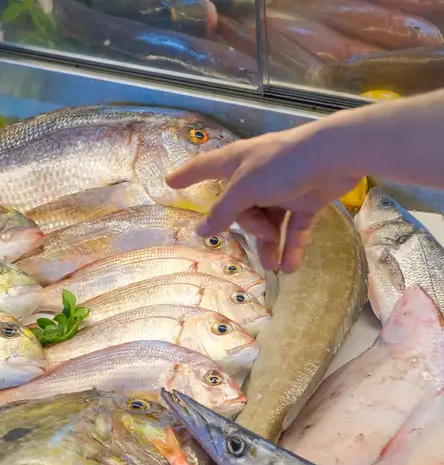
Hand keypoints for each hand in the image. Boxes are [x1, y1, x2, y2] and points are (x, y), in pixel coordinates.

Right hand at [166, 127, 359, 272]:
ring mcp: (282, 188)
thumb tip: (200, 231)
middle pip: (241, 208)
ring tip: (275, 266)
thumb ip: (224, 211)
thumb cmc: (283, 165)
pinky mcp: (306, 199)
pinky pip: (294, 227)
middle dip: (250, 228)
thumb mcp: (246, 189)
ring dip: (270, 245)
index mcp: (236, 163)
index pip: (205, 167)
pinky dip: (293, 246)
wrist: (335, 156)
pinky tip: (292, 266)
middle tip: (262, 234)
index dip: (188, 175)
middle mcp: (256, 176)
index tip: (170, 182)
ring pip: (269, 222)